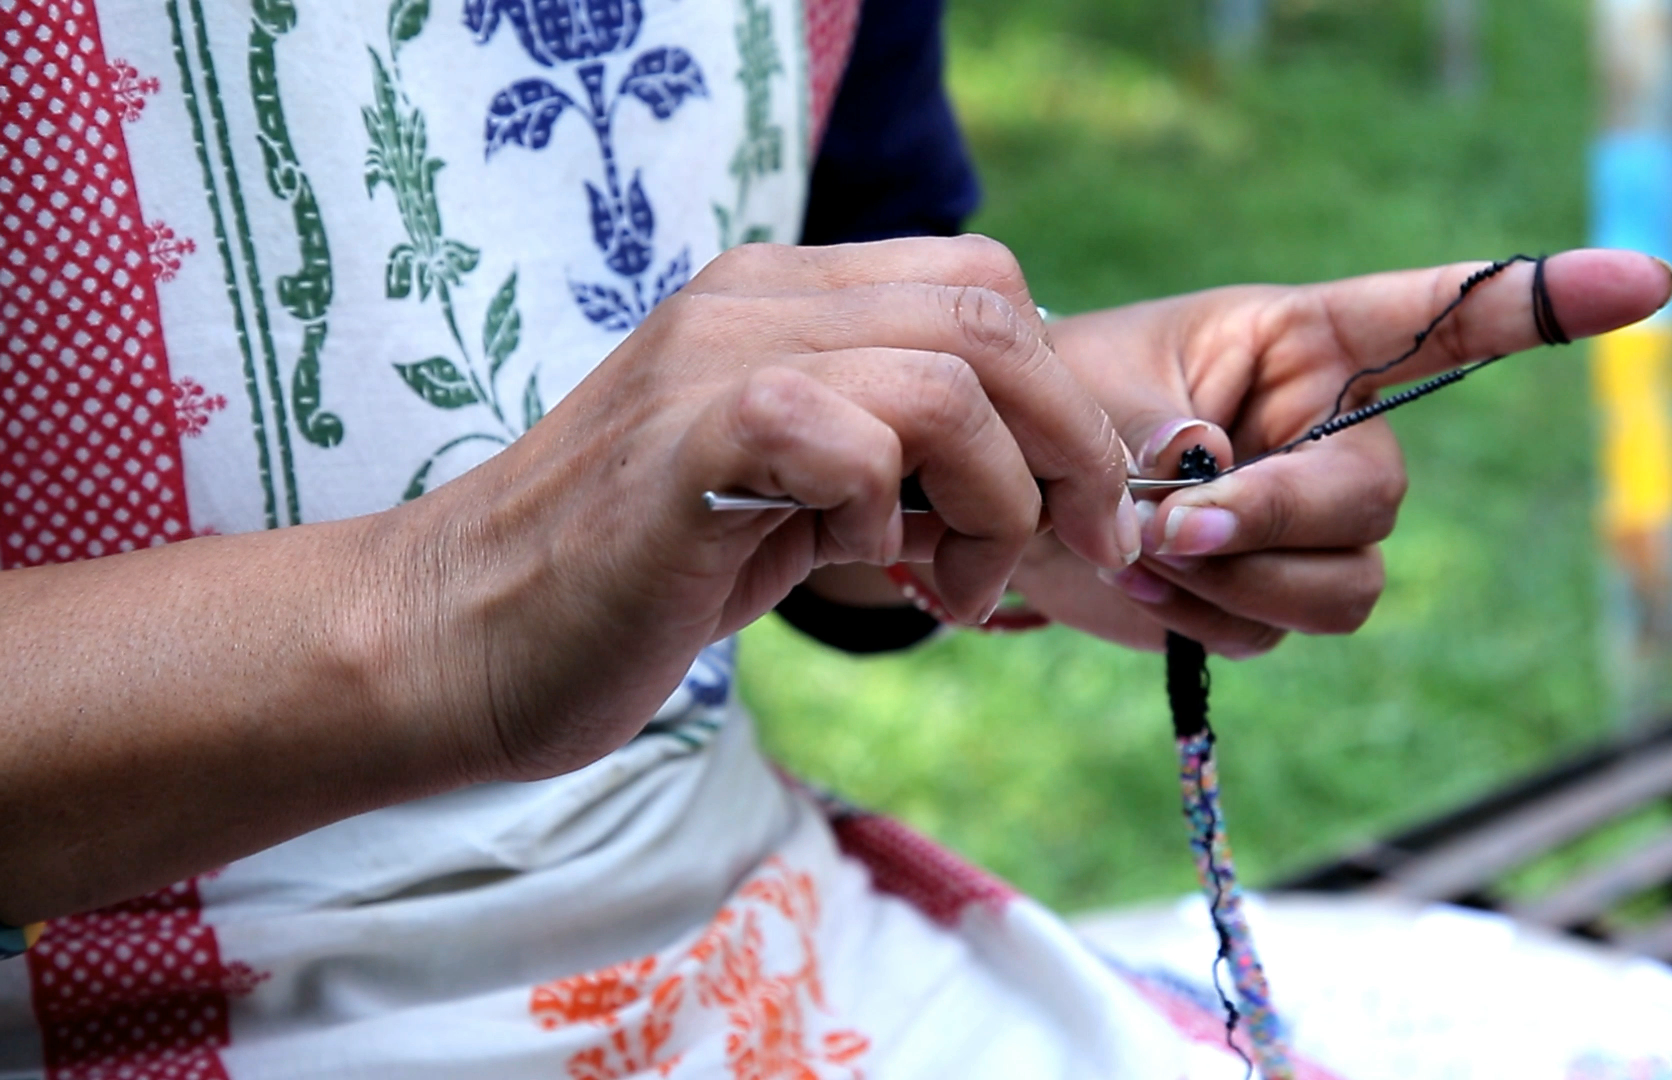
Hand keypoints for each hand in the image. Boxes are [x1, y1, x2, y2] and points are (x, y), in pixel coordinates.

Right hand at [398, 238, 1136, 777]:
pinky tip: (849, 569)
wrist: (461, 638)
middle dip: (1069, 442)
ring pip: (946, 374)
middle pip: (990, 309)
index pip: (981, 283)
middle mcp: (751, 302)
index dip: (1063, 393)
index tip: (1088, 504)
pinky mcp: (683, 442)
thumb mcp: (795, 503)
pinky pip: (848, 439)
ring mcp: (713, 360)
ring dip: (994, 498)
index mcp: (781, 300)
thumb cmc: (637, 581)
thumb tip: (1039, 485)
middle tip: (1080, 544)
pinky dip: (885, 517)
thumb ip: (897, 466)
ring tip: (952, 589)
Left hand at [1016, 250, 1671, 655]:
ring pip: (1348, 585)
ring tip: (1147, 555)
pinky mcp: (1278, 593)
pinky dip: (1209, 618)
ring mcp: (1311, 522)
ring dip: (1241, 583)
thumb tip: (1215, 494)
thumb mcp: (1104, 391)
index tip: (1650, 281)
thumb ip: (1168, 436)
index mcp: (1305, 344)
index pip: (1441, 317)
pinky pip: (1283, 631)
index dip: (1543, 300)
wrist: (1010, 494)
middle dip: (1278, 520)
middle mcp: (1329, 430)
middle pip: (1375, 495)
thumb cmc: (1063, 403)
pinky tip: (1147, 585)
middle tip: (1178, 527)